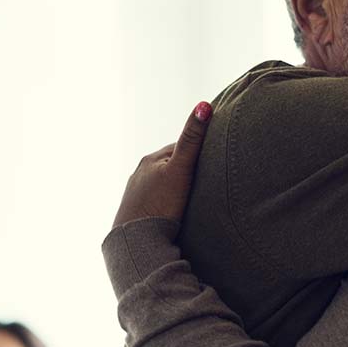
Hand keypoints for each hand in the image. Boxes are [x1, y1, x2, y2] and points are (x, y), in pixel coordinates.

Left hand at [113, 101, 211, 228]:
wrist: (137, 241)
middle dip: (185, 169)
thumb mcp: (181, 169)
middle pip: (169, 165)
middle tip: (205, 179)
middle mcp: (139, 172)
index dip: (197, 151)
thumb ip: (192, 140)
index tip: (213, 158)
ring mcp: (135, 193)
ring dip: (174, 187)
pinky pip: (155, 200)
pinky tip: (173, 212)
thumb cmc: (161, 204)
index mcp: (150, 159)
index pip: (179, 147)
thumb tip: (204, 105)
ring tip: (190, 197)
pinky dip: (165, 202)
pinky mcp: (134, 212)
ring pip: (161, 183)